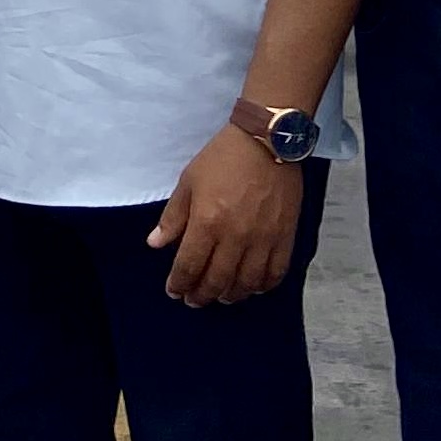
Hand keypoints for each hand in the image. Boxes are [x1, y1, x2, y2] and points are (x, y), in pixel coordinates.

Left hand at [149, 125, 304, 307]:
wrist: (267, 141)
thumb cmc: (223, 158)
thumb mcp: (188, 181)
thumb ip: (173, 217)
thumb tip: (155, 243)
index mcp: (207, 222)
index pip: (189, 266)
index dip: (179, 283)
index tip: (174, 291)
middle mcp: (235, 237)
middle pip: (217, 281)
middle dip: (201, 295)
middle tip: (194, 299)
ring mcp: (263, 239)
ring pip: (246, 283)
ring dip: (230, 295)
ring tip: (220, 295)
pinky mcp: (285, 237)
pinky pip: (275, 273)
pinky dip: (262, 286)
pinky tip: (252, 286)